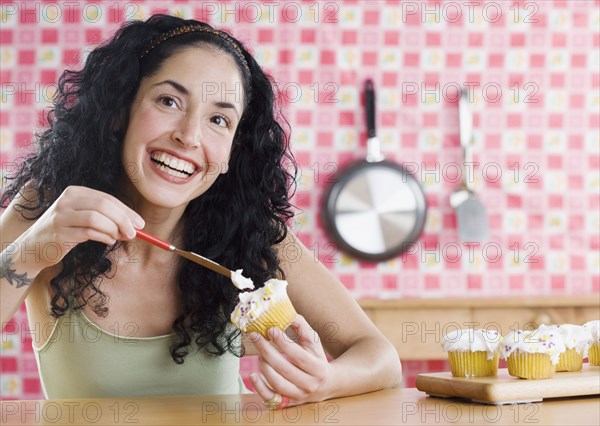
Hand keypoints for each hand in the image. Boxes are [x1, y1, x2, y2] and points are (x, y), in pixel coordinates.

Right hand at [15, 185, 143, 269]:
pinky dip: (103, 237)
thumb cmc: (65, 231)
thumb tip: (134, 225)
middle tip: (133, 233)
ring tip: (117, 238)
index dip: (126, 211)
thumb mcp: (84, 218)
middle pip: (103, 205)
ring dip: (113, 230)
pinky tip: (108, 241)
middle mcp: (66, 200)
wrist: (33, 247)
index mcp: (75, 192)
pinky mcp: (59, 233)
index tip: (140, 223)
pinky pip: (88, 233)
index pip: (107, 198)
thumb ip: (106, 218)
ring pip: (96, 218)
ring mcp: (61, 216)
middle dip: (123, 220)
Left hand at [248, 315, 331, 407]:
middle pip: (284, 368)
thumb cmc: (317, 359)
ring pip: (276, 383)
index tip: (271, 329)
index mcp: (318, 368)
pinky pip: (271, 398)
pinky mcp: (288, 403)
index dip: (283, 343)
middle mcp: (309, 385)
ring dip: (263, 365)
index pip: (298, 356)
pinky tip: (252, 375)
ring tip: (259, 352)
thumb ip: (302, 327)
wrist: (327, 385)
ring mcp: (298, 396)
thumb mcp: (314, 343)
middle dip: (267, 351)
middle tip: (255, 336)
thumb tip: (287, 314)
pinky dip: (259, 388)